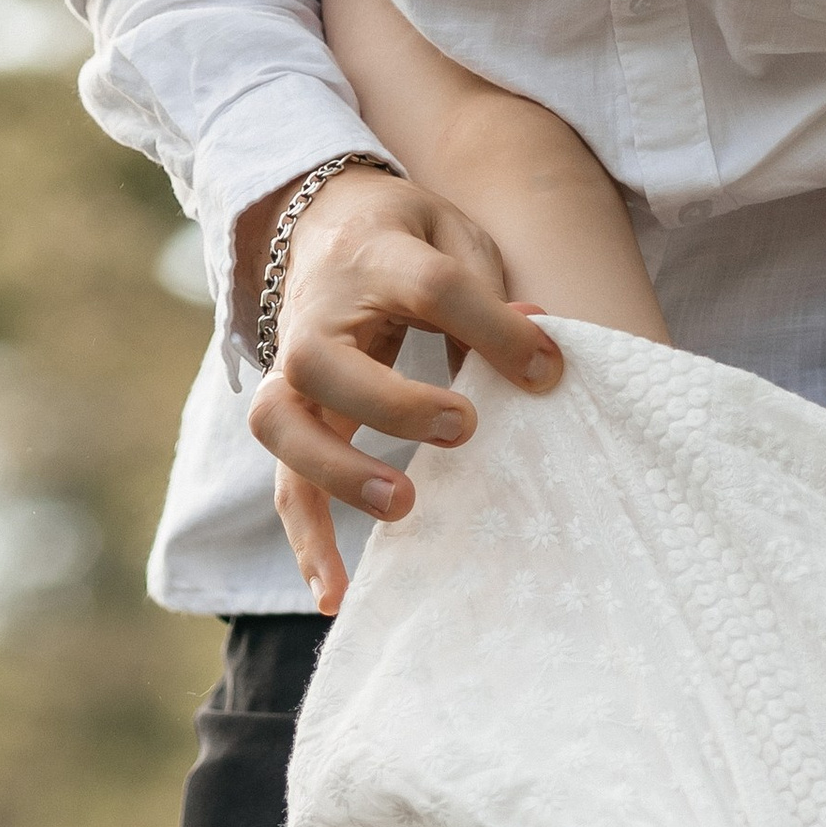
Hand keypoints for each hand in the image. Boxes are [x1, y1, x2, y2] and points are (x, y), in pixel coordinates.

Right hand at [241, 167, 561, 612]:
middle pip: (322, 362)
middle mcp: (316, 317)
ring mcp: (291, 373)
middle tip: (461, 429)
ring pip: (281, 425)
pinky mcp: (290, 422)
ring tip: (402, 508)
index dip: (490, 328)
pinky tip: (335, 598)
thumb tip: (542, 362)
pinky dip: (307, 543)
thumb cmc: (407, 247)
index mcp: (373, 257)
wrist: (328, 228)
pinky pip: (285, 485)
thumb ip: (492, 302)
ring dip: (336, 474)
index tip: (544, 368)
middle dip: (390, 404)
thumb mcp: (457, 246)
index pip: (429, 289)